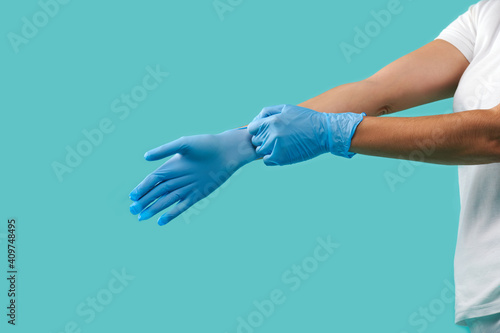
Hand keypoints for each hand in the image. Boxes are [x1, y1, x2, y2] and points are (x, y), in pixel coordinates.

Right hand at [129, 128, 256, 224]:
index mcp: (171, 166)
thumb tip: (145, 156)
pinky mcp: (197, 195)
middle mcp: (177, 178)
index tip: (133, 197)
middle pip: (157, 192)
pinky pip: (182, 206)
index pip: (153, 180)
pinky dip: (171, 214)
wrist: (227, 152)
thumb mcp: (184, 144)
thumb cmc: (206, 144)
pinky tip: (161, 221)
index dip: (142, 188)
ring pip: (166, 201)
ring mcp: (187, 187)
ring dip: (154, 209)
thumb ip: (165, 150)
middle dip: (144, 201)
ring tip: (141, 218)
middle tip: (133, 211)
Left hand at [248, 104, 365, 165]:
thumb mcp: (287, 108)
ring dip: (268, 149)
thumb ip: (268, 112)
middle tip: (277, 139)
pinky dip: (272, 158)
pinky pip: (267, 161)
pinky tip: (282, 154)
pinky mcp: (281, 157)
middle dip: (264, 139)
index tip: (266, 132)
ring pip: (260, 151)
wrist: (324, 132)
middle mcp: (272, 133)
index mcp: (272, 120)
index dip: (258, 131)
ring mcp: (276, 146)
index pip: (252, 129)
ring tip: (281, 146)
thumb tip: (255, 121)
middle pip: (256, 140)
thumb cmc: (306, 119)